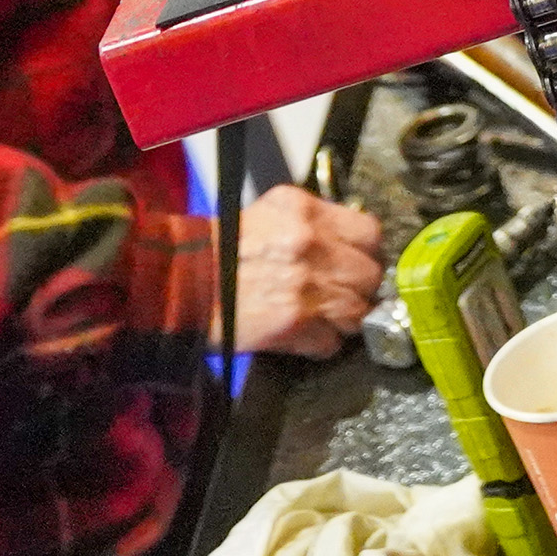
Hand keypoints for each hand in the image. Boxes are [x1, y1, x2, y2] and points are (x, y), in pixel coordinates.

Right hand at [218, 184, 382, 357]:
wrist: (186, 284)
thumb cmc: (224, 252)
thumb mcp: (272, 214)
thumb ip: (314, 222)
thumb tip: (347, 240)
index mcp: (306, 212)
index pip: (370, 232)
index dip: (367, 252)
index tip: (359, 261)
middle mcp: (311, 244)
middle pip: (370, 275)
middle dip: (359, 289)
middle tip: (342, 293)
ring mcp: (307, 285)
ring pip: (358, 311)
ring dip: (345, 320)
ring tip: (324, 317)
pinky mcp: (296, 323)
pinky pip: (332, 342)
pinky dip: (321, 343)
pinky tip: (305, 334)